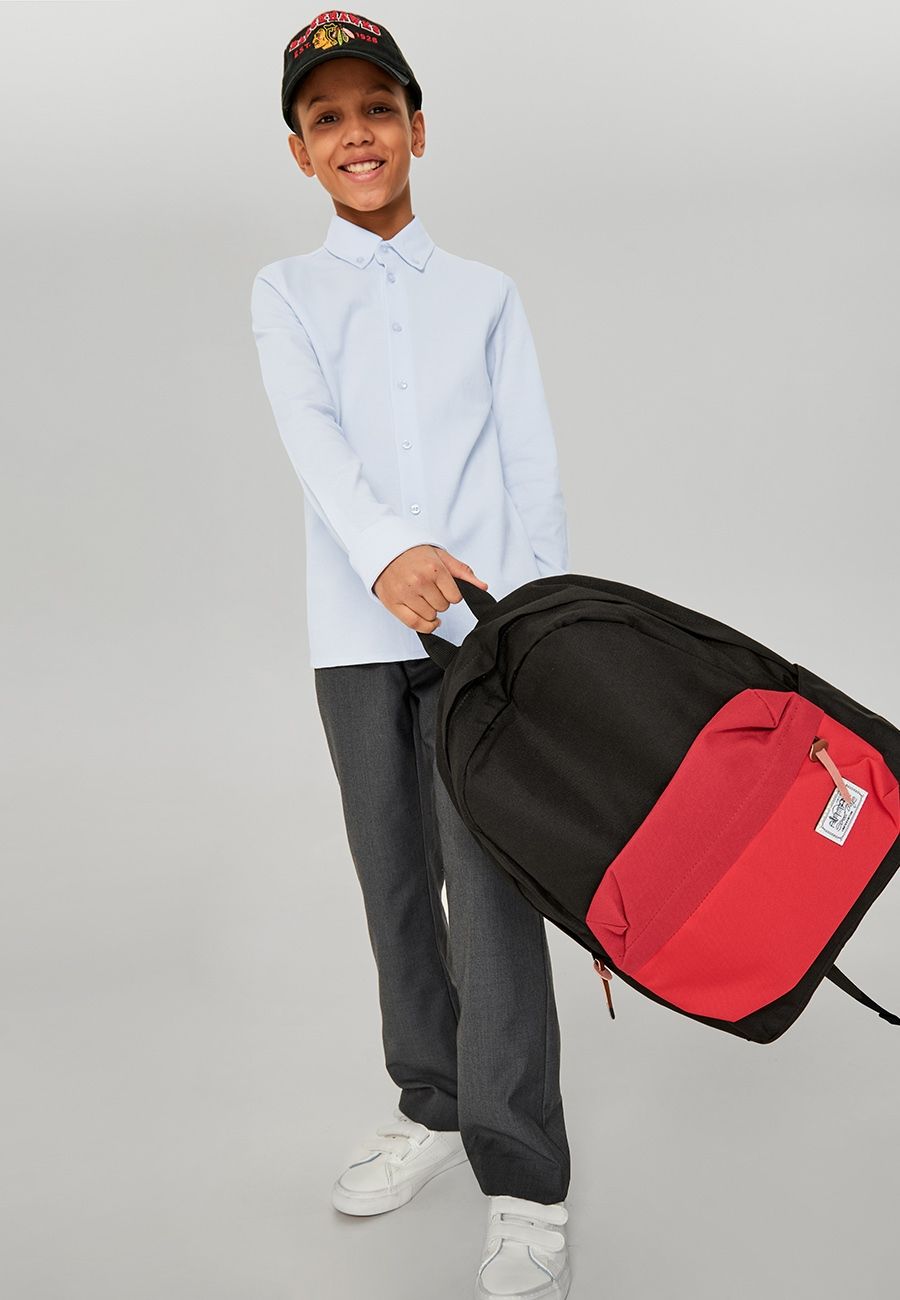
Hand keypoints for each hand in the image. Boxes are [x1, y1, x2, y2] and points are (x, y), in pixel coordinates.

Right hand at [371, 545, 488, 632]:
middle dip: (440, 601)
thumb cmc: (413, 554)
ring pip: (430, 616)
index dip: (452, 594)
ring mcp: (405, 593)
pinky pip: (414, 624)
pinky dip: (424, 626)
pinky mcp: (393, 603)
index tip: (444, 588)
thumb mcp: (441, 556)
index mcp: (434, 569)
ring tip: (423, 598)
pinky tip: (428, 620)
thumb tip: (482, 587)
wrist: (385, 549)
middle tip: (430, 590)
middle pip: (443, 607)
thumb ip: (463, 572)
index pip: (455, 597)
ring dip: (430, 611)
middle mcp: (419, 581)